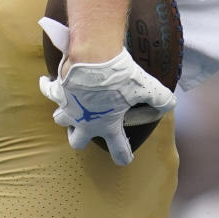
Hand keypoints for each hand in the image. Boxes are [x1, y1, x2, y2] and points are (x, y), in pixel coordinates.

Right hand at [39, 47, 175, 166]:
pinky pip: (48, 90)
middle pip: (76, 141)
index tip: (125, 160)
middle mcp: (84, 121)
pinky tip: (47, 82)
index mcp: (106, 125)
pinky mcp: (58, 90)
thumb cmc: (119, 76)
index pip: (117, 148)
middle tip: (89, 129)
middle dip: (81, 138)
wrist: (93, 57)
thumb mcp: (145, 86)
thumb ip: (160, 98)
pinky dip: (48, 86)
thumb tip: (171, 103)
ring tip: (72, 107)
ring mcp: (68, 107)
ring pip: (60, 120)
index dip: (123, 156)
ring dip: (65, 115)